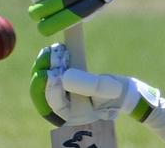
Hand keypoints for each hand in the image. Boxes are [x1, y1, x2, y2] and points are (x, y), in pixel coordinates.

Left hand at [29, 43, 159, 126]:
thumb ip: (88, 84)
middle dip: (42, 73)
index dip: (49, 87)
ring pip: (43, 82)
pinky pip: (51, 74)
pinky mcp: (64, 83)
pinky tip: (58, 50)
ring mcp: (61, 95)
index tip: (53, 71)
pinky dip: (52, 62)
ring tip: (54, 49)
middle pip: (41, 93)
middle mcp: (62, 107)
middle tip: (50, 54)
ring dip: (46, 65)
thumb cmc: (117, 93)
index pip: (53, 103)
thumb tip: (63, 76)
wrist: (123, 93)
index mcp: (71, 114)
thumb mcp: (107, 88)